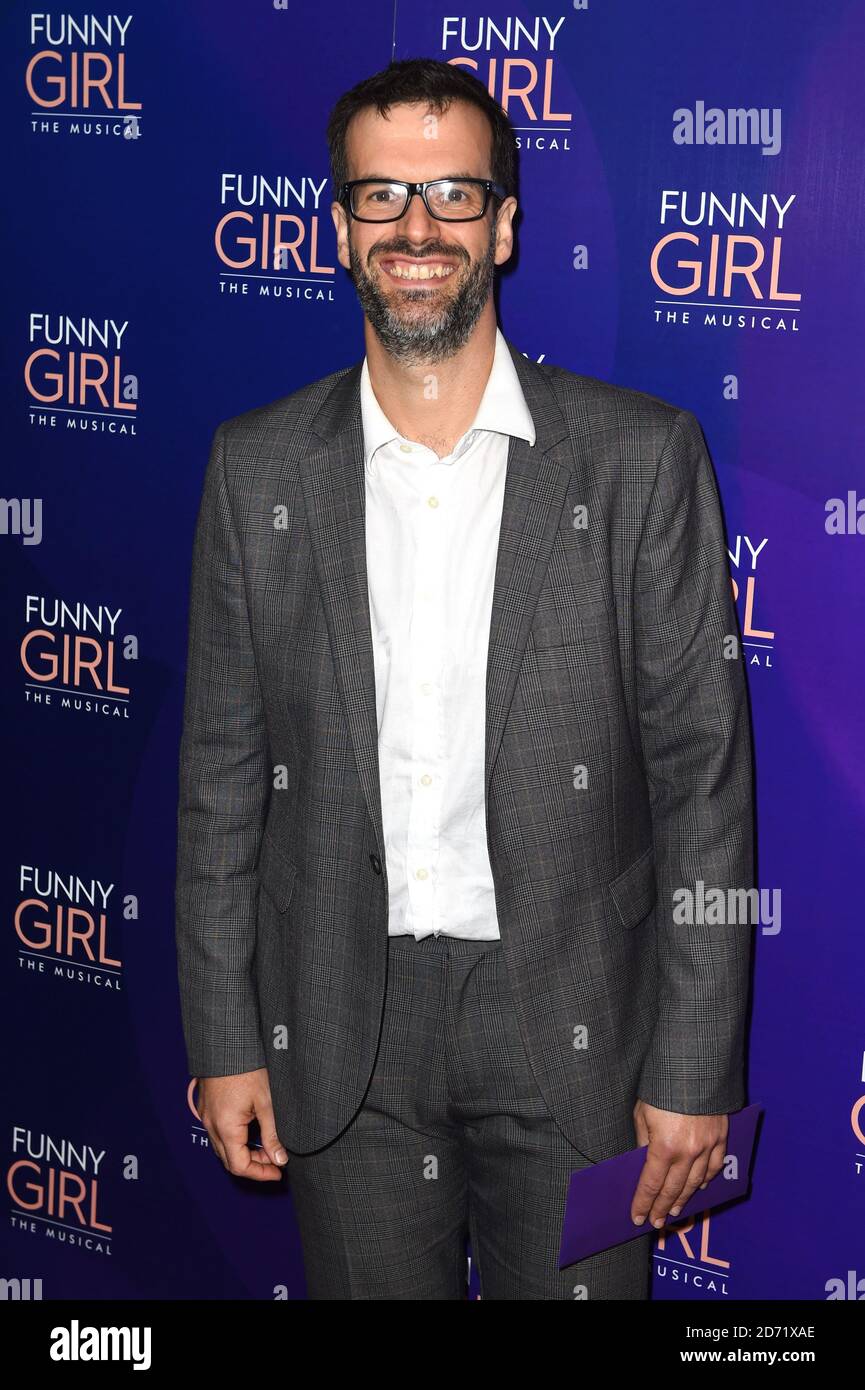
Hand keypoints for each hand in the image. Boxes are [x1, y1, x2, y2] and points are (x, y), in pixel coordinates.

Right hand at [194, 1068, 288, 1180]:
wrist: (226, 1044)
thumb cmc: (247, 1069)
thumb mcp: (266, 1102)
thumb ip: (272, 1134)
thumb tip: (280, 1159)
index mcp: (226, 1128)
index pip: (240, 1166)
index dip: (260, 1173)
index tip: (277, 1172)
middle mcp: (212, 1126)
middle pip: (230, 1160)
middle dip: (254, 1165)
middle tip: (275, 1158)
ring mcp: (207, 1117)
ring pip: (223, 1148)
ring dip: (244, 1152)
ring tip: (266, 1144)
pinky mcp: (207, 1108)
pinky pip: (218, 1134)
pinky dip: (235, 1140)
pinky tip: (251, 1130)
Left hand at [630, 1099, 727, 1228]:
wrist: (694, 1067)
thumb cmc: (662, 1087)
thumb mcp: (642, 1113)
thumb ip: (643, 1140)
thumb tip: (643, 1160)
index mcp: (664, 1147)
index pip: (651, 1185)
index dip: (643, 1203)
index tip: (637, 1217)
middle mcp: (687, 1152)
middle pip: (673, 1189)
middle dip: (662, 1208)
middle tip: (655, 1222)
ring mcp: (707, 1147)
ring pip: (695, 1183)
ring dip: (684, 1199)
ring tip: (674, 1210)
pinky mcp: (720, 1137)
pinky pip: (714, 1166)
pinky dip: (706, 1180)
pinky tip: (699, 1187)